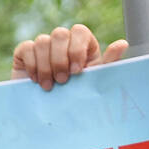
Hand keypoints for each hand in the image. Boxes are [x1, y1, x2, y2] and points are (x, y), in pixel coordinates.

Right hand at [11, 23, 128, 90]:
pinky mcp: (25, 53)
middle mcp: (63, 43)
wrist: (51, 117)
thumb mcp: (95, 83)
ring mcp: (44, 47)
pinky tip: (36, 82)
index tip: (78, 72)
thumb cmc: (78, 100)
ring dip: (46, 66)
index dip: (77, 48)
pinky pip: (27, 48)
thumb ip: (109, 64)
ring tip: (49, 87)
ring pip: (43, 41)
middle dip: (61, 59)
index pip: (80, 32)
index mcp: (82, 47)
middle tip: (63, 81)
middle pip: (60, 34)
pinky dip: (33, 65)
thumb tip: (123, 43)